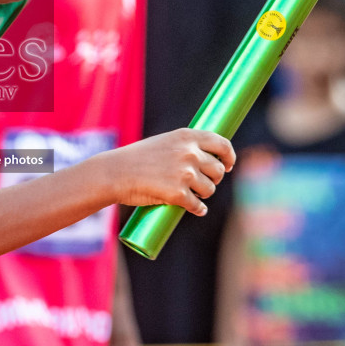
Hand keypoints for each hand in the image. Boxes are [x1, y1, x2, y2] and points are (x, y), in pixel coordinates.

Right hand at [108, 129, 234, 214]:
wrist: (115, 172)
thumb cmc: (137, 158)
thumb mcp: (165, 142)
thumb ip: (185, 147)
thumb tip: (208, 160)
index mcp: (187, 137)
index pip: (222, 144)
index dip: (229, 156)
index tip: (228, 165)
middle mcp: (189, 153)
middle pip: (218, 170)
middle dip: (213, 179)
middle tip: (201, 183)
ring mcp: (185, 174)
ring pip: (209, 189)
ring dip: (203, 194)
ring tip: (191, 194)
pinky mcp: (178, 194)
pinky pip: (197, 205)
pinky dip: (197, 209)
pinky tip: (195, 209)